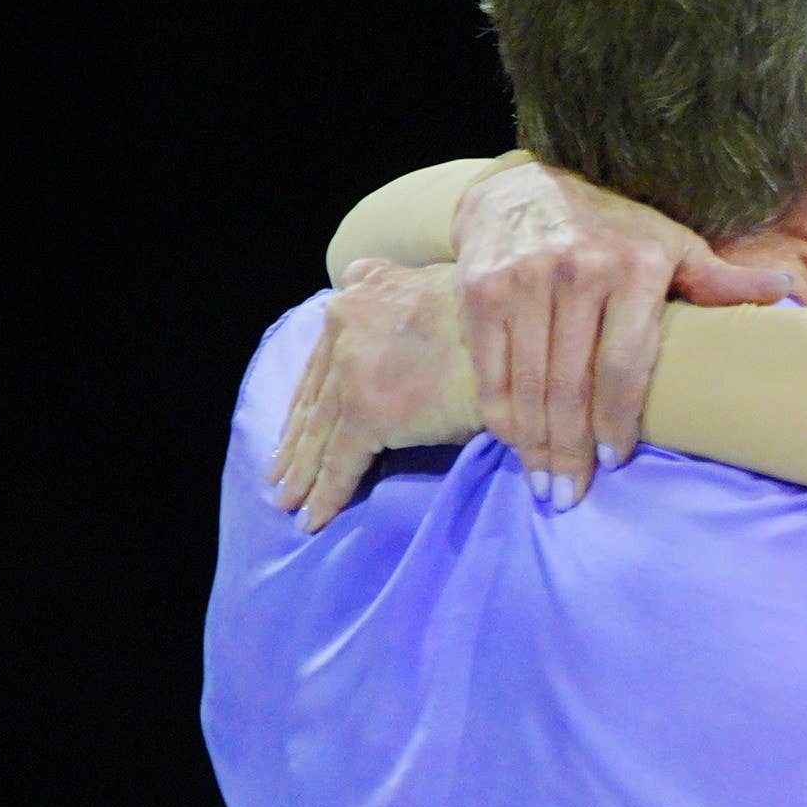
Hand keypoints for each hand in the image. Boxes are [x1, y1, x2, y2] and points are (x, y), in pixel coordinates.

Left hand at [269, 259, 477, 531]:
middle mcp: (345, 320)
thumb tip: (404, 355)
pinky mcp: (368, 409)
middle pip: (314, 395)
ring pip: (319, 431)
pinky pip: (341, 460)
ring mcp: (353, 366)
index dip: (310, 398)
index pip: (327, 357)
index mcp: (362, 289)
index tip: (296, 427)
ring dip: (303, 473)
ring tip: (290, 502)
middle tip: (281, 475)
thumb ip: (406, 316)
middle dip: (297, 441)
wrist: (526, 330)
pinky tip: (315, 517)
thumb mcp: (444, 292)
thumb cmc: (500, 319)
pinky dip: (327, 493)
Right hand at [455, 161, 806, 503]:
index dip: (619, 420)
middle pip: (570, 384)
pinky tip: (512, 442)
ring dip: (533, 443)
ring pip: (528, 383)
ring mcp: (522, 280)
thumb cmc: (612, 228)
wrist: (523, 189)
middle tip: (570, 497)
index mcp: (633, 267)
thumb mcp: (672, 243)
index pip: (624, 364)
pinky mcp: (480, 290)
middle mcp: (575, 271)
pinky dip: (499, 412)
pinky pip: (489, 367)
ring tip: (544, 484)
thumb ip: (720, 279)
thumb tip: (786, 291)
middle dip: (570, 449)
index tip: (616, 461)